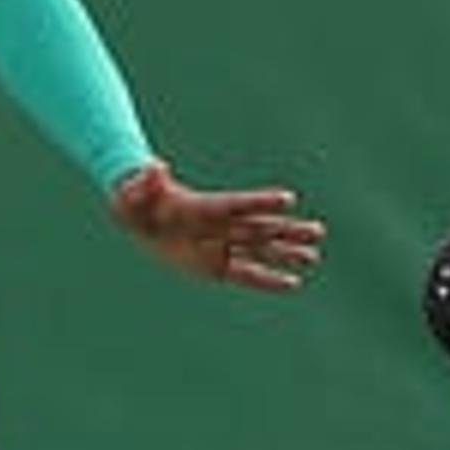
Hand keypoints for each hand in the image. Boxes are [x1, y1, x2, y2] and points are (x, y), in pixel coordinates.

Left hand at [111, 163, 322, 292]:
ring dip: (286, 253)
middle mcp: (218, 225)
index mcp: (202, 207)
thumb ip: (144, 183)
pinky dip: (266, 279)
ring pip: (260, 249)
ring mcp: (220, 244)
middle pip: (259, 227)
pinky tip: (291, 283)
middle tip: (318, 231)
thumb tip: (153, 166)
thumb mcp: (132, 193)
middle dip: (287, 230)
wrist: (136, 217)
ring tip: (313, 256)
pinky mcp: (215, 265)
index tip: (288, 199)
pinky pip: (245, 273)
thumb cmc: (133, 201)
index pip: (236, 204)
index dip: (261, 202)